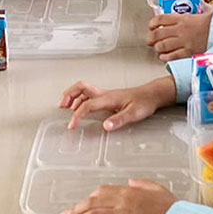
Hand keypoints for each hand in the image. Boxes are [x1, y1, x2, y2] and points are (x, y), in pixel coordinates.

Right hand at [57, 76, 176, 130]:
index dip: (77, 115)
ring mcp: (105, 94)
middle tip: (61, 106)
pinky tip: (78, 107)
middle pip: (80, 87)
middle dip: (68, 94)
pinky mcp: (107, 97)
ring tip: (64, 106)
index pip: (87, 105)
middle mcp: (104, 94)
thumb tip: (105, 126)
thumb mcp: (134, 114)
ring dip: (71, 95)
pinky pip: (88, 94)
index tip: (72, 125)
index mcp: (108, 98)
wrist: (152, 94)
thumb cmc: (144, 103)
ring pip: (83, 90)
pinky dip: (79, 98)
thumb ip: (119, 120)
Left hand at [60, 180, 178, 213]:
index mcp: (129, 191)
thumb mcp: (156, 188)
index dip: (89, 199)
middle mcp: (123, 200)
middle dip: (76, 210)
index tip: (82, 204)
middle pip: (93, 203)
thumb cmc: (171, 206)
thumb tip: (131, 181)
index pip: (102, 192)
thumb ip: (142, 183)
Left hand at [147, 12, 211, 61]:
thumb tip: (201, 3)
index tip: (151, 26)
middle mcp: (181, 29)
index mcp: (183, 18)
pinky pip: (172, 56)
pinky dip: (165, 58)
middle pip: (158, 33)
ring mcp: (184, 41)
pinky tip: (164, 57)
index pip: (161, 19)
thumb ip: (201, 7)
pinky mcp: (189, 52)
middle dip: (151, 38)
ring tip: (158, 49)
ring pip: (162, 46)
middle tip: (150, 40)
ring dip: (158, 48)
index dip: (152, 23)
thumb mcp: (207, 11)